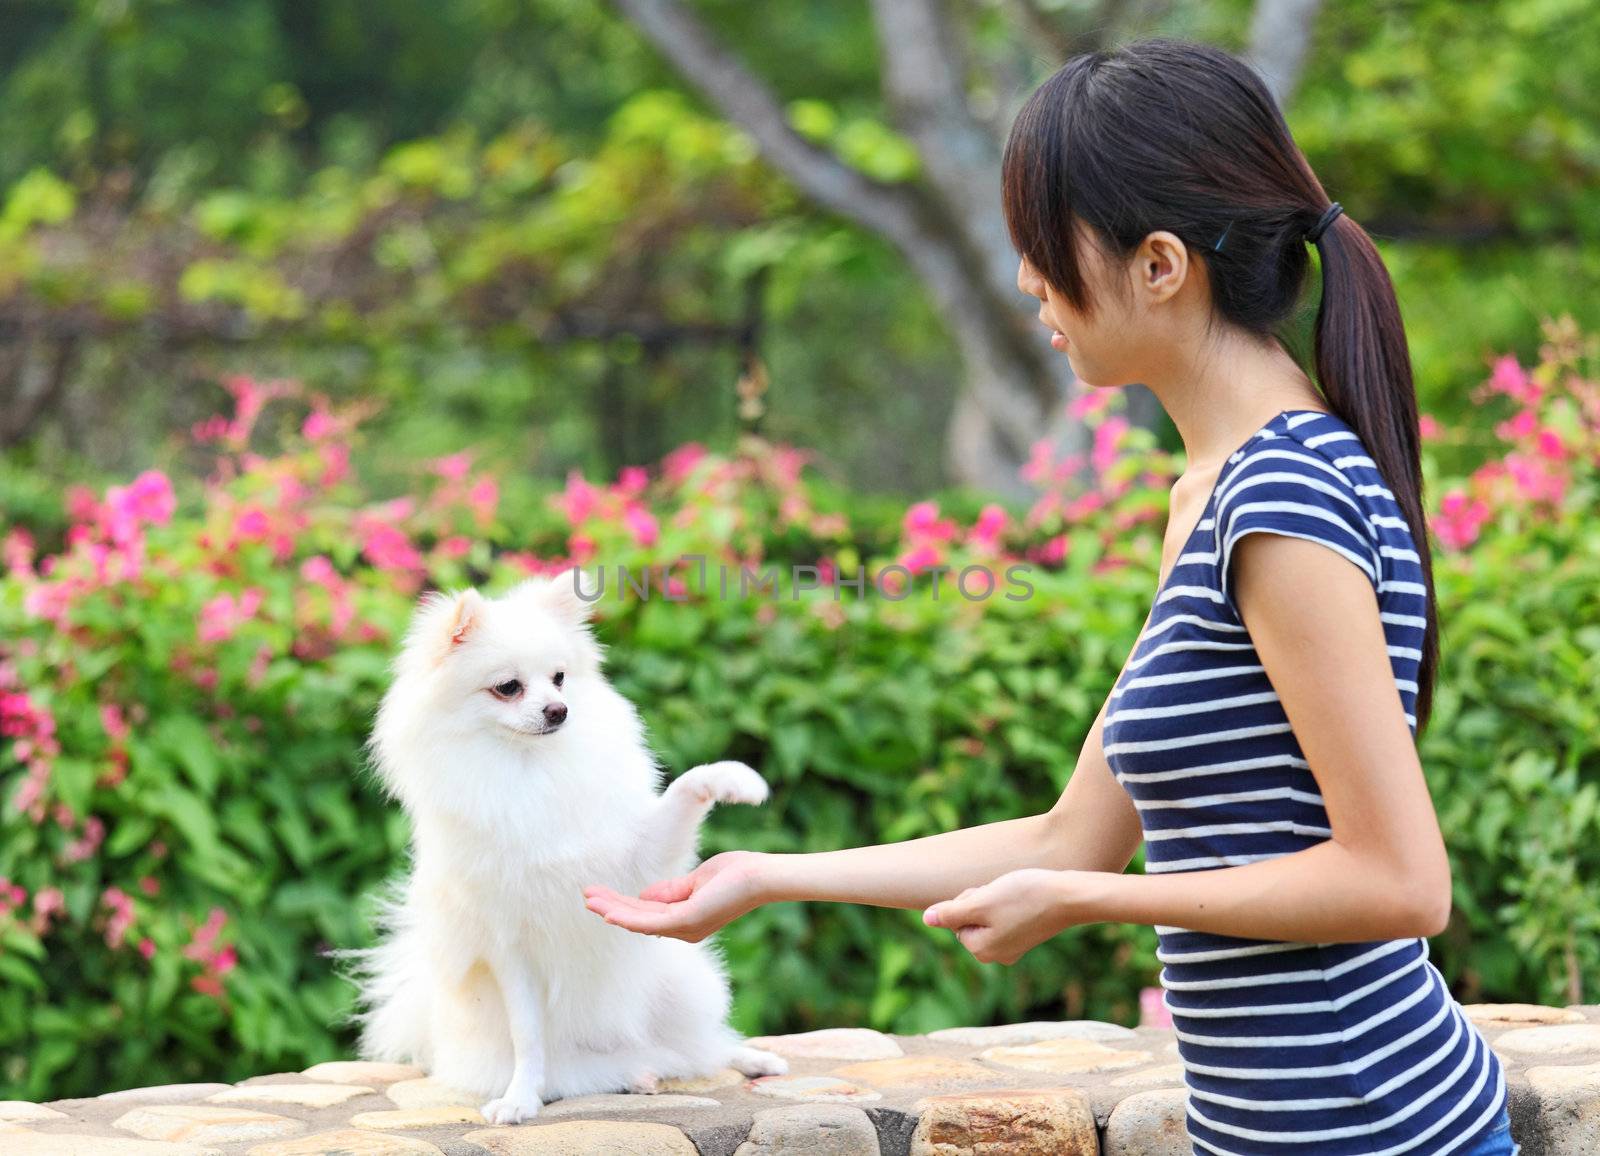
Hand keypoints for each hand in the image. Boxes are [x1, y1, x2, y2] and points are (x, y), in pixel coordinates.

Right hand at [582, 850, 767, 942]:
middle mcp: (683, 930)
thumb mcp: (695, 881)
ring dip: (613, 910)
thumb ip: (670, 890)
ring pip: (640, 922)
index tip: (599, 892)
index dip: (621, 903)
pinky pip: (652, 922)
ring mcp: (685, 928)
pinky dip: (629, 917)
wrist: (760, 876)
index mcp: (685, 921)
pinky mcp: (688, 920)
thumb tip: (644, 897)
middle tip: (586, 897)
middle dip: (611, 906)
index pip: (645, 913)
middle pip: (638, 919)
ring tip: (590, 901)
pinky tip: (610, 912)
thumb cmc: (735, 876)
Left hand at [921, 868, 1101, 965]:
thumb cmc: (1024, 896)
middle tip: (1003, 893)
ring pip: (986, 916)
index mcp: (982, 950)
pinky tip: (1025, 899)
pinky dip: (1009, 903)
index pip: (955, 920)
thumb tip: (926, 919)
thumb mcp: (981, 902)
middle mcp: (996, 955)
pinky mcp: (1026, 935)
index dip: (968, 900)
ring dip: (993, 900)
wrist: (1070, 896)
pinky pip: (1004, 917)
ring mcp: (1013, 947)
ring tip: (1015, 895)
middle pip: (969, 920)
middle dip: (980, 901)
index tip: (989, 894)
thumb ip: (951, 913)